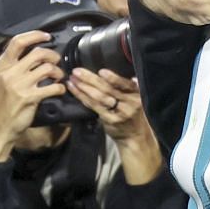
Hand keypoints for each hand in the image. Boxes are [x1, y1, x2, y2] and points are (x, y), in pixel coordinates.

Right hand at [0, 31, 64, 160]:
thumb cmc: (0, 104)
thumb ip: (10, 66)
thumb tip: (29, 53)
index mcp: (1, 66)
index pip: (18, 42)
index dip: (35, 35)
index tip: (46, 36)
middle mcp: (10, 73)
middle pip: (38, 53)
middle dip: (52, 55)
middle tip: (56, 60)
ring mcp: (20, 85)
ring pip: (48, 68)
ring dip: (58, 71)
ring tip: (58, 76)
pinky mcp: (30, 97)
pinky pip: (53, 87)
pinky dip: (60, 87)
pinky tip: (59, 89)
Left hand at [68, 67, 162, 182]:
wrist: (134, 137)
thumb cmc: (132, 114)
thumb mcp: (135, 99)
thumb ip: (126, 87)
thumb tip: (109, 74)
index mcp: (136, 94)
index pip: (124, 84)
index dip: (113, 78)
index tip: (101, 71)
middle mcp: (129, 103)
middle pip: (108, 89)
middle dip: (91, 79)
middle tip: (78, 71)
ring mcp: (119, 113)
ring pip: (99, 98)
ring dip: (84, 88)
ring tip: (73, 80)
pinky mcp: (109, 120)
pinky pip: (94, 107)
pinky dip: (83, 97)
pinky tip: (75, 91)